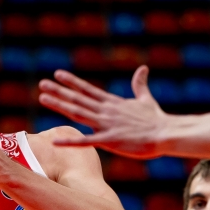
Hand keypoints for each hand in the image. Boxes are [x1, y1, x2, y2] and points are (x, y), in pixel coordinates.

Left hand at [38, 65, 169, 157]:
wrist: (166, 134)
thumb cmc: (157, 119)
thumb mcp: (146, 99)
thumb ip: (141, 84)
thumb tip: (143, 68)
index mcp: (113, 103)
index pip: (88, 89)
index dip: (72, 82)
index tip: (58, 74)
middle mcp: (106, 111)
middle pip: (78, 99)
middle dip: (59, 91)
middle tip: (42, 83)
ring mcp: (107, 125)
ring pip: (78, 113)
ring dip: (60, 105)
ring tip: (43, 98)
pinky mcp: (110, 141)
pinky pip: (86, 141)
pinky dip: (70, 141)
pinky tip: (56, 141)